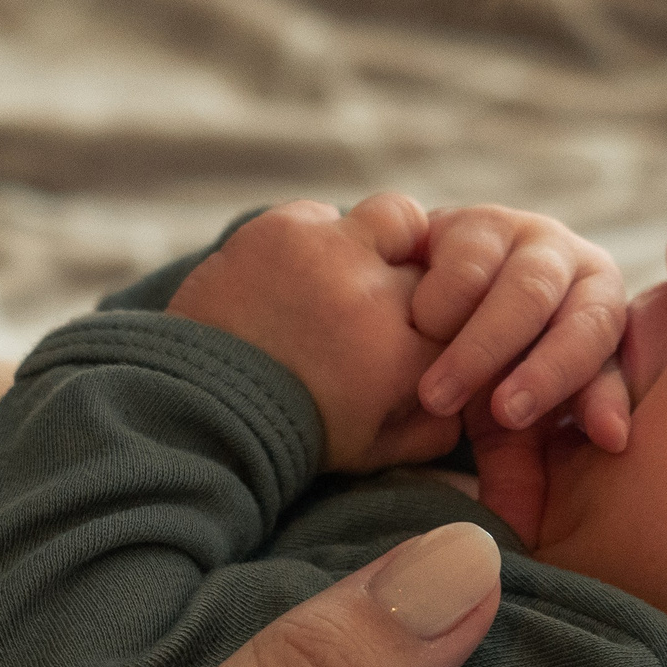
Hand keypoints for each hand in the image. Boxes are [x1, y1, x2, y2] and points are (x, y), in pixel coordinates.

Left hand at [166, 195, 458, 471]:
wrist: (200, 406)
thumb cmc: (292, 435)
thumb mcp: (375, 451)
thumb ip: (433, 429)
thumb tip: (466, 401)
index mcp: (406, 355)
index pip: (463, 319)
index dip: (447, 325)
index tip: (426, 334)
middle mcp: (377, 296)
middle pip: (435, 267)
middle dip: (420, 285)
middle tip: (390, 305)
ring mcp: (330, 253)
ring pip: (397, 218)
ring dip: (390, 240)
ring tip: (363, 267)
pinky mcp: (283, 228)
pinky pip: (325, 215)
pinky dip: (321, 238)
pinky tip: (304, 268)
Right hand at [410, 206, 630, 448]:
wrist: (413, 297)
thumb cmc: (477, 369)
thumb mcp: (500, 424)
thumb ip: (518, 470)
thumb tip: (523, 535)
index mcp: (597, 315)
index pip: (609, 358)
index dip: (606, 397)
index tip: (608, 439)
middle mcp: (574, 268)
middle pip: (576, 320)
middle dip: (542, 374)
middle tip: (498, 416)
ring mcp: (526, 237)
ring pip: (522, 291)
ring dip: (479, 349)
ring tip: (435, 395)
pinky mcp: (475, 220)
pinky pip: (465, 265)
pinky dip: (442, 306)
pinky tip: (416, 332)